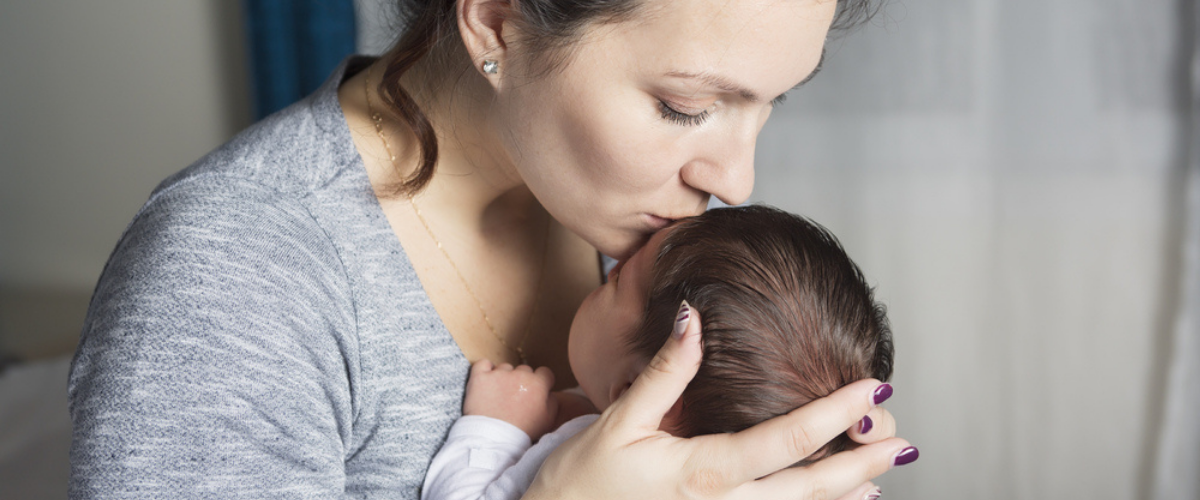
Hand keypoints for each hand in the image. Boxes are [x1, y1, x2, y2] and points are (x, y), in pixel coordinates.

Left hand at [463, 360, 558, 439]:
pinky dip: (484, 370)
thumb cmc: (522, 432)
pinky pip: (482, 364)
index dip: (540, 382)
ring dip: (502, 378)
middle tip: (514, 398)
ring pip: (504, 368)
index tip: (533, 391)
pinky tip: (485, 382)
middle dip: (521, 381)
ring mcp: (499, 374)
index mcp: (538, 384)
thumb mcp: (548, 421)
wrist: (493, 440)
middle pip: (524, 370)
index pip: (544, 373)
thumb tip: (549, 392)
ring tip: (497, 396)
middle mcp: (520, 375)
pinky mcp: (480, 377)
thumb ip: (552, 402)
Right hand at [523, 302, 915, 499]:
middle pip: (806, 489)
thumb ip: (663, 372)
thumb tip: (693, 318)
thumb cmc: (583, 481)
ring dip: (842, 496)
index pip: (784, 441)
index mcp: (700, 472)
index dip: (834, 414)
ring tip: (879, 476)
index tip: (872, 390)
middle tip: (901, 443)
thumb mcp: (619, 420)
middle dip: (859, 465)